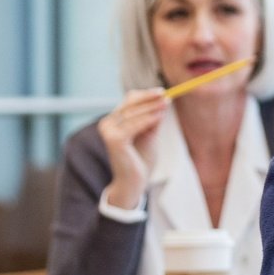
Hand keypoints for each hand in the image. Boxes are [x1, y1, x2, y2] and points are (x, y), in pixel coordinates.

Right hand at [97, 89, 168, 208]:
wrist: (134, 182)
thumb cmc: (141, 160)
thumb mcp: (149, 135)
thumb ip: (152, 120)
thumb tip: (162, 101)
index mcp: (113, 121)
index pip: (129, 101)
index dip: (145, 95)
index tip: (161, 92)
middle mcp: (107, 124)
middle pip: (130, 103)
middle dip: (149, 99)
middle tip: (166, 95)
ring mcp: (108, 132)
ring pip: (133, 113)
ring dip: (151, 108)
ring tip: (166, 104)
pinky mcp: (114, 140)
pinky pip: (134, 125)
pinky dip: (148, 120)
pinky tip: (160, 116)